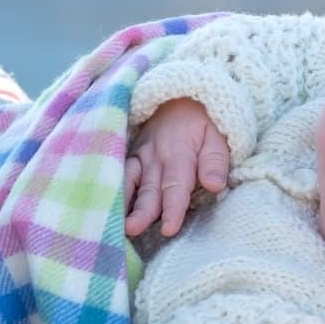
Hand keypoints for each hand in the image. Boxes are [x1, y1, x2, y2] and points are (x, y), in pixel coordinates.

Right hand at [125, 99, 230, 239]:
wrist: (181, 94)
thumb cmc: (204, 121)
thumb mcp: (218, 135)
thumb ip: (215, 161)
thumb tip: (214, 186)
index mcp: (180, 153)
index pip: (177, 186)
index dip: (173, 208)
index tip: (168, 228)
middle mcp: (156, 157)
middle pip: (150, 189)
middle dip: (142, 211)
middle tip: (133, 229)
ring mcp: (141, 155)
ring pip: (132, 182)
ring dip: (124, 203)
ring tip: (117, 223)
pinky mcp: (132, 154)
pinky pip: (121, 172)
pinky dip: (114, 187)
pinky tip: (106, 204)